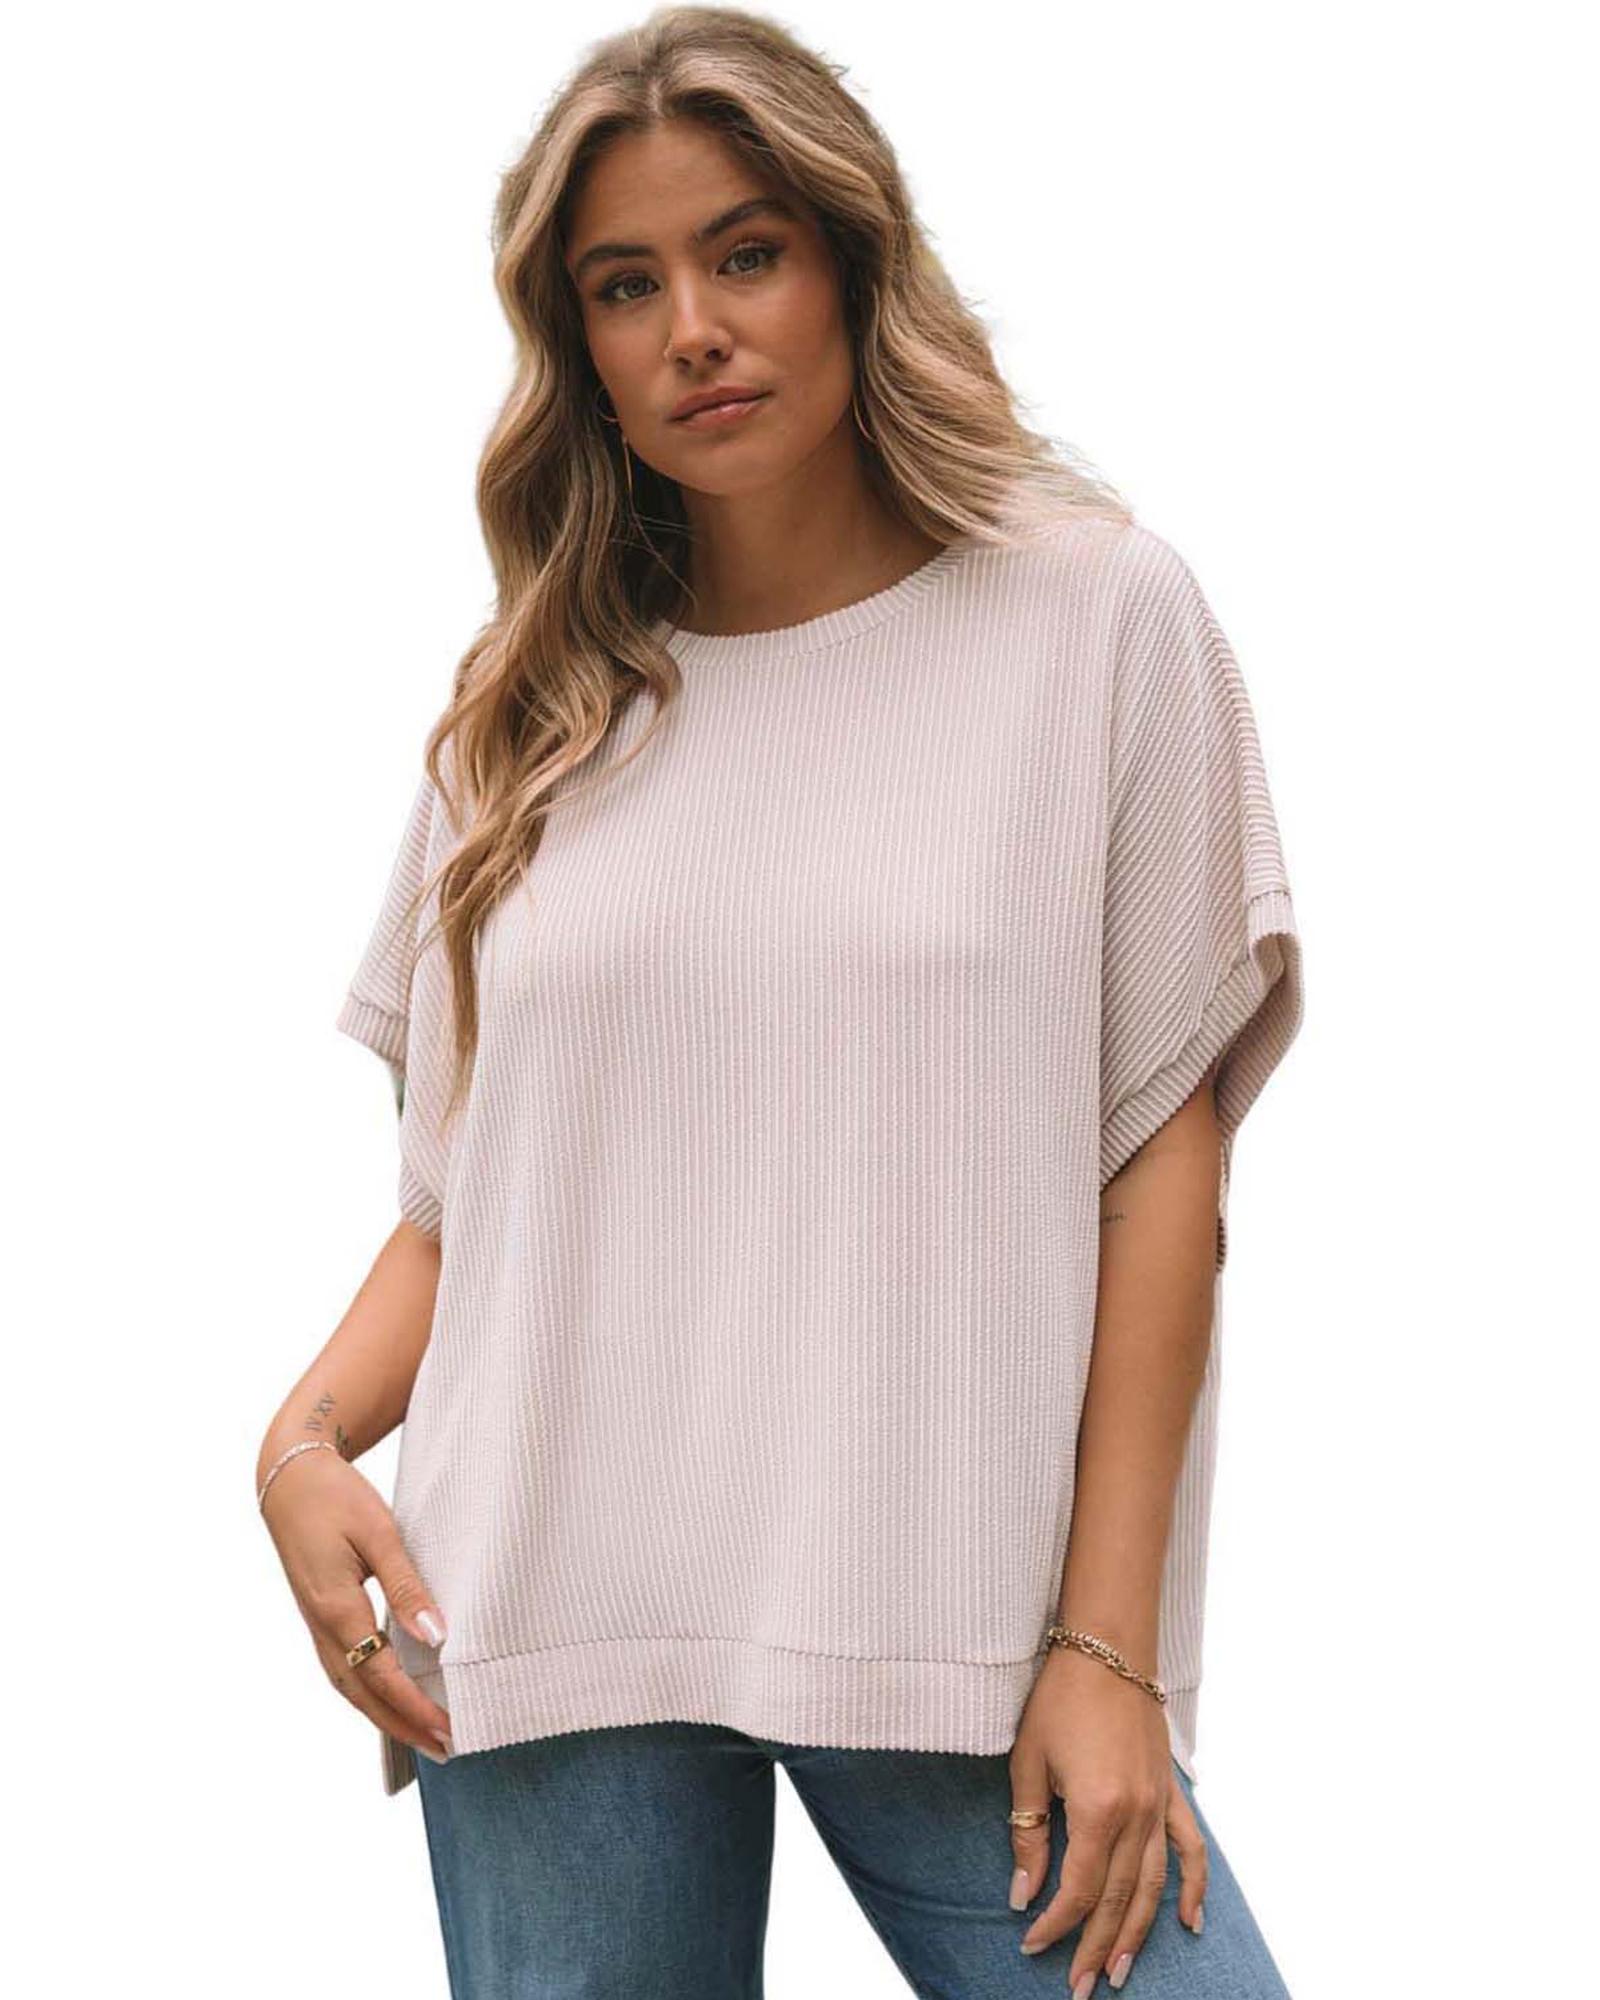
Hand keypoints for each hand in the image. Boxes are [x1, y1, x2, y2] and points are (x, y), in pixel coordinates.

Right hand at [259, 1446, 454, 1764]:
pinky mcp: (319, 1618)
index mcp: (336, 1609)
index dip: (416, 1708)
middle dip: (404, 1726)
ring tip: (423, 1735)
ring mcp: (316, 1626)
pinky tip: (389, 1699)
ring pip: (350, 1688)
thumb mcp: (379, 1533)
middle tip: (445, 1748)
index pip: (382, 1675)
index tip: (450, 1729)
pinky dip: (369, 1694)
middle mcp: (322, 1627)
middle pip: (364, 1695)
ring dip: (386, 1715)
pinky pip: (344, 1670)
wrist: (290, 1480)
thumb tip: (436, 1637)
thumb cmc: (337, 1498)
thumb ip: (407, 1586)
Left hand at [1007, 1645, 1206, 1991]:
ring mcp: (1161, 1806)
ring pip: (1154, 1888)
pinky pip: (1191, 1850)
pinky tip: (1190, 1923)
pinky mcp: (1172, 1792)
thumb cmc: (1059, 1698)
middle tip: (1080, 1986)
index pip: (1079, 1889)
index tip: (1032, 1944)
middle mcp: (1137, 1816)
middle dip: (1095, 1946)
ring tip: (1119, 1972)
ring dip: (1138, 1934)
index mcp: (1098, 1810)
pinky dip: (1194, 1888)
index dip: (1055, 1923)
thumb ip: (1028, 1832)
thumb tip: (1023, 1892)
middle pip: (1119, 1900)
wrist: (1106, 1647)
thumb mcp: (1028, 1763)